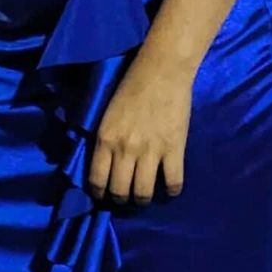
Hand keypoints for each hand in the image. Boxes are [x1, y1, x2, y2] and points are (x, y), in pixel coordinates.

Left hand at [88, 59, 192, 203]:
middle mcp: (125, 150)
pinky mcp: (174, 149)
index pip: (97, 179)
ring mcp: (151, 151)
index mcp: (105, 139)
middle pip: (120, 191)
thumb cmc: (131, 87)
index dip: (100, 193)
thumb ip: (105, 140)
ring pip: (143, 192)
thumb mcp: (107, 115)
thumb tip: (104, 163)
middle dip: (121, 199)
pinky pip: (173, 181)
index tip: (104, 195)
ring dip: (143, 199)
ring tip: (145, 197)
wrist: (162, 71)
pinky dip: (171, 191)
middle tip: (125, 197)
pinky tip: (170, 190)